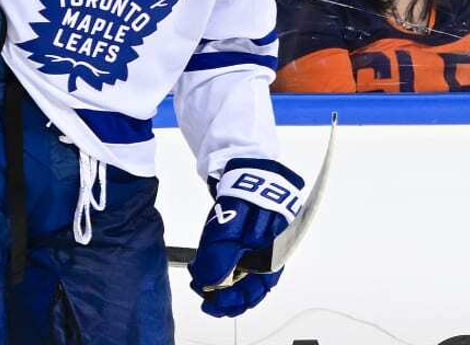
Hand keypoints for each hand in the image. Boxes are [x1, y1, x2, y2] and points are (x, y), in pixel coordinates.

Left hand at [188, 158, 303, 317]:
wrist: (246, 168)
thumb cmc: (245, 195)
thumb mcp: (228, 227)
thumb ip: (219, 258)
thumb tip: (208, 283)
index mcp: (271, 256)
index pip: (254, 291)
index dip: (231, 301)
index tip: (208, 301)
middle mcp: (268, 256)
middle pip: (248, 289)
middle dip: (222, 295)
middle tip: (199, 291)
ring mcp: (258, 248)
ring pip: (240, 278)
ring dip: (218, 284)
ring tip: (197, 279)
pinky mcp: (247, 241)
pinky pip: (235, 264)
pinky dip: (219, 269)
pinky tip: (203, 268)